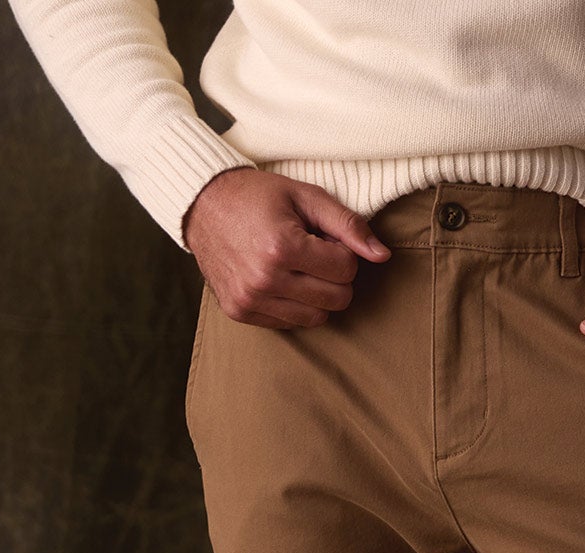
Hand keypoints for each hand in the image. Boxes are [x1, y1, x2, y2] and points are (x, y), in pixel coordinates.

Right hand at [183, 169, 391, 328]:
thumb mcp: (305, 196)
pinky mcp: (241, 313)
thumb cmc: (257, 196)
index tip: (323, 237)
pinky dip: (295, 305)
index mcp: (283, 247)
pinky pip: (291, 323)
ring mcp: (251, 300)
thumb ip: (348, 224)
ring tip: (298, 267)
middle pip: (337, 298)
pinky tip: (281, 280)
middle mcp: (266, 279)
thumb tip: (382, 256)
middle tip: (314, 253)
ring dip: (317, 294)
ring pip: (318, 317)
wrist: (202, 205)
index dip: (342, 251)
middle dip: (335, 276)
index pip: (346, 269)